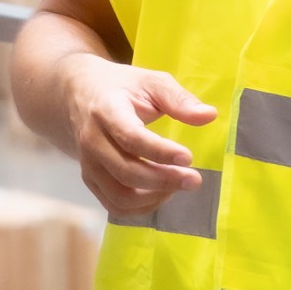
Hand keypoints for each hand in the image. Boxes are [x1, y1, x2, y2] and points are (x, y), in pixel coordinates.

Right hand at [63, 55, 216, 220]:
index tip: (189, 157)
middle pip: (126, 172)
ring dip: (155, 197)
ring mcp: (88, 164)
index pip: (131, 137)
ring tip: (179, 183)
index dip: (161, 151)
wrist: (81, 96)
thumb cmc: (123, 88)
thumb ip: (179, 99)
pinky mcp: (90, 180)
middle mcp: (92, 141)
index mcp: (106, 111)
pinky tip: (163, 192)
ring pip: (120, 196)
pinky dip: (142, 207)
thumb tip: (209, 115)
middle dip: (164, 180)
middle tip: (194, 179)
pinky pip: (115, 206)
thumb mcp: (151, 82)